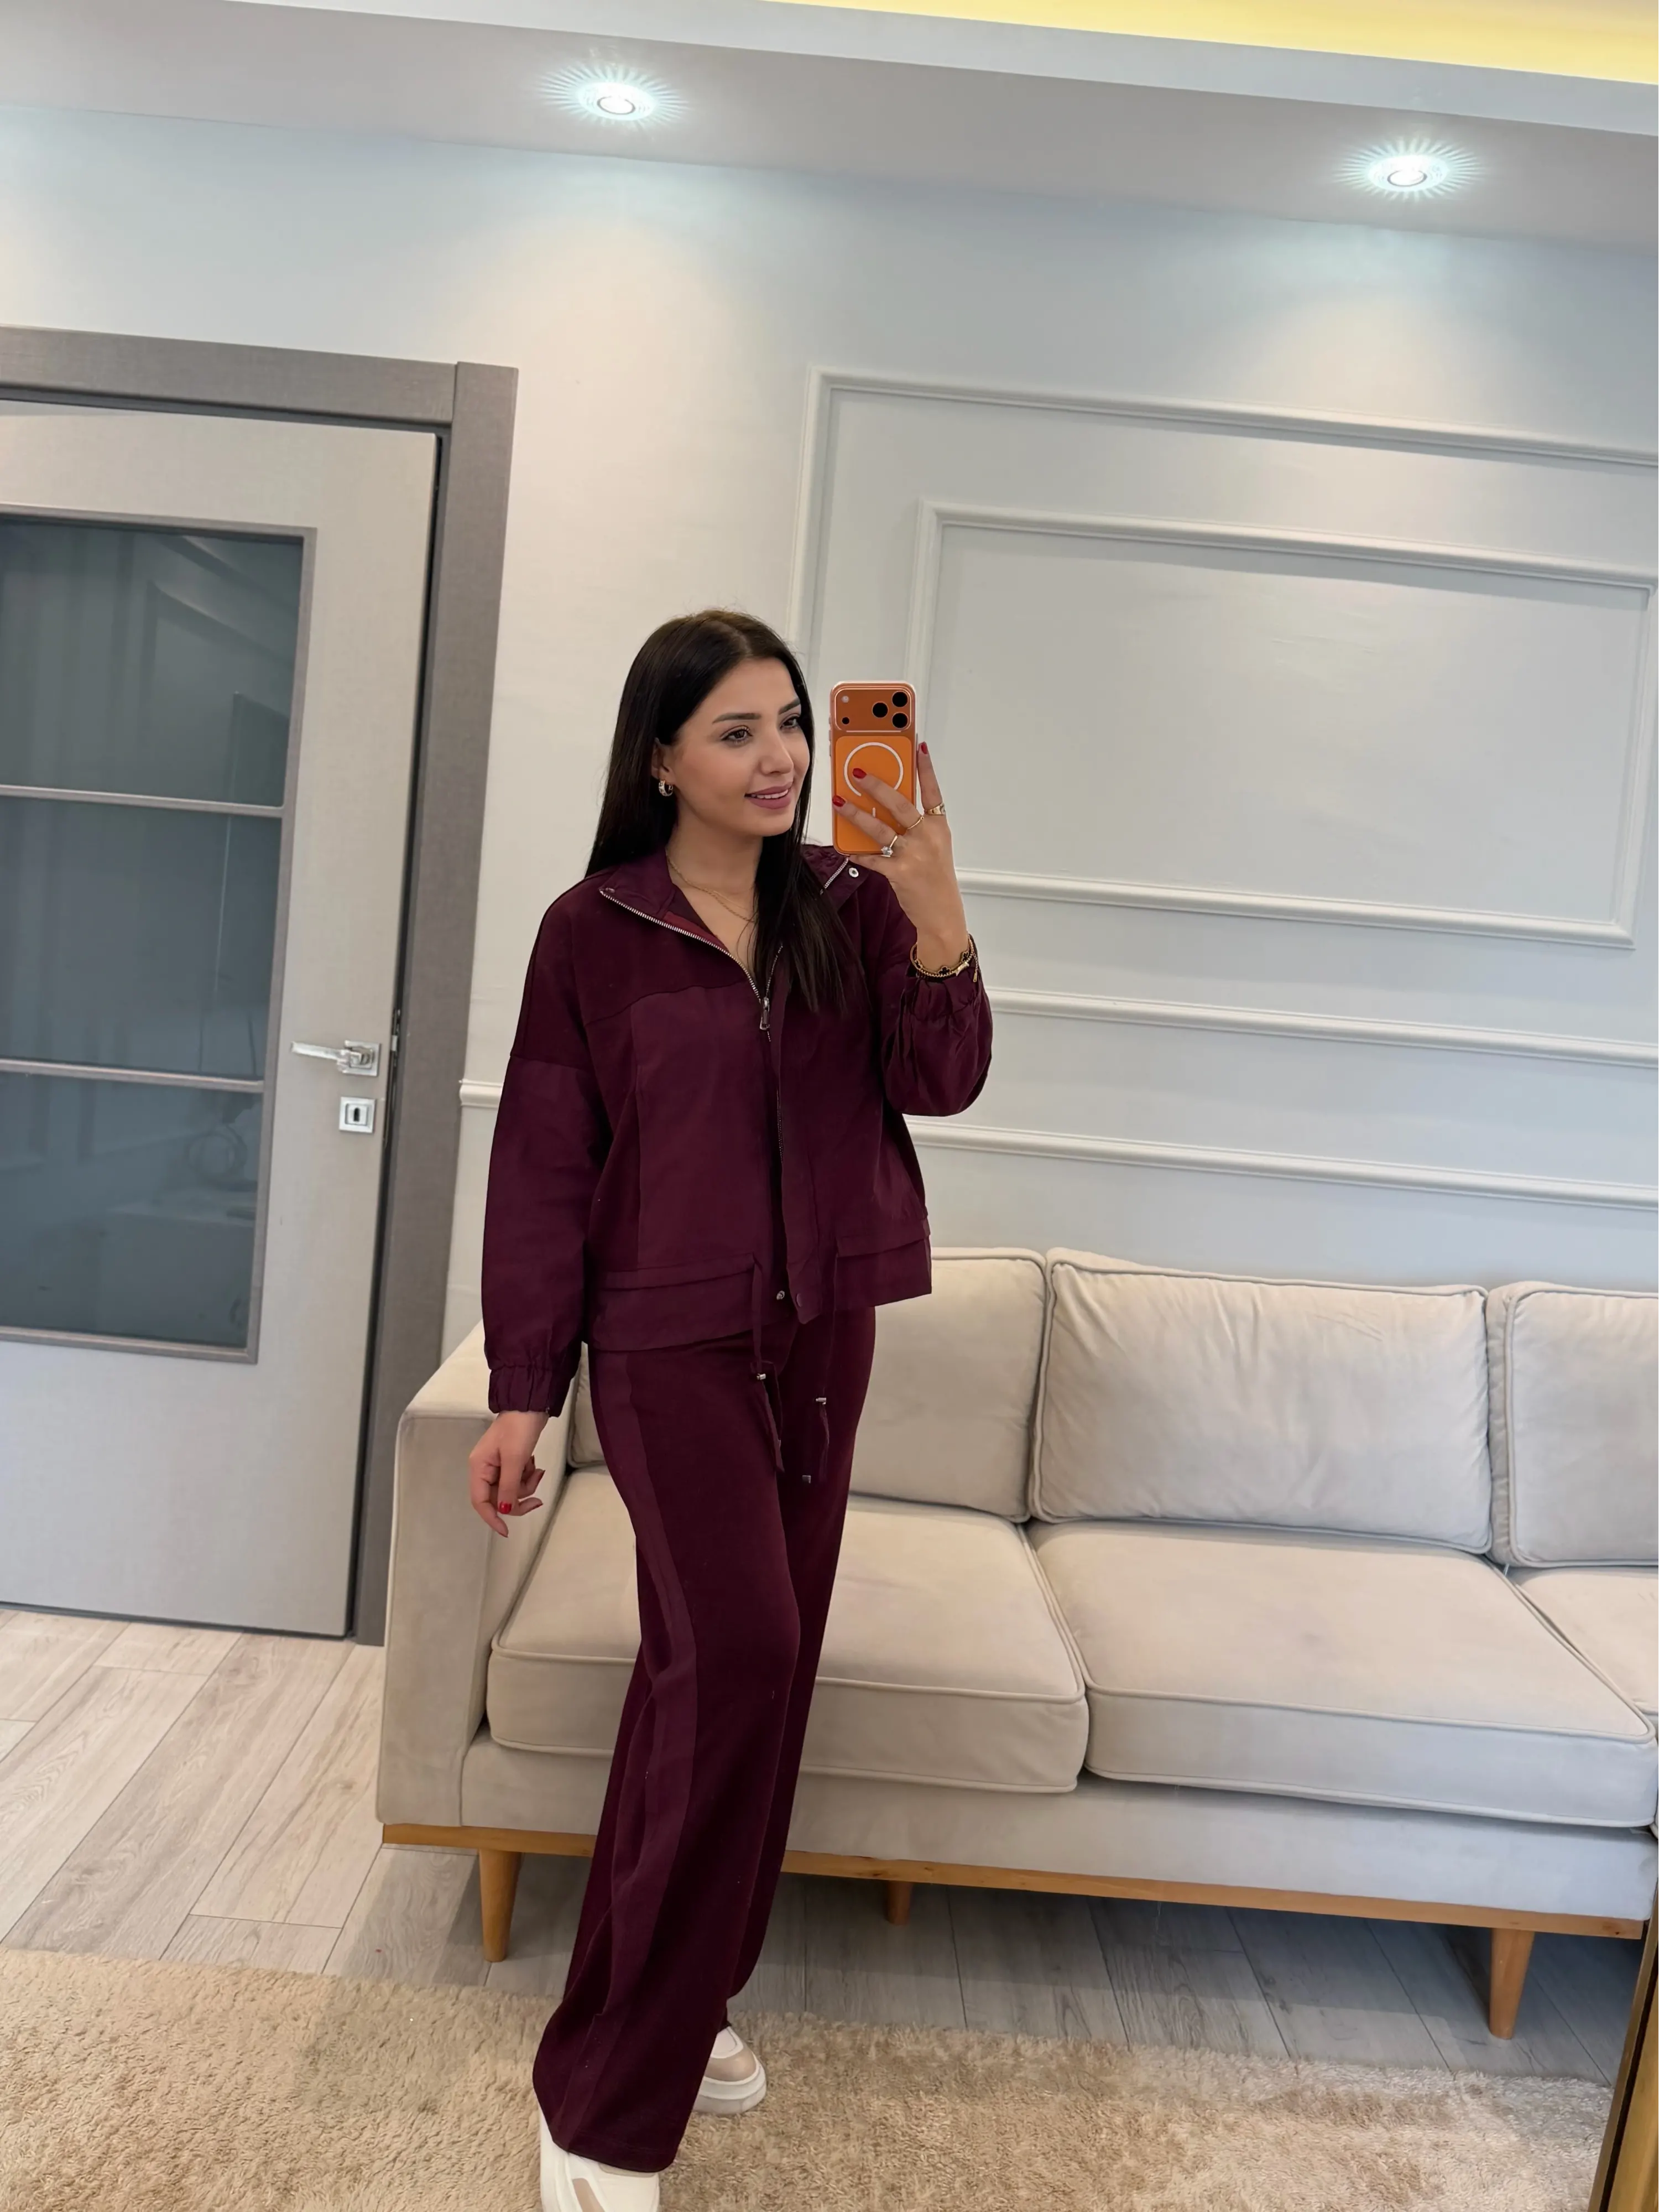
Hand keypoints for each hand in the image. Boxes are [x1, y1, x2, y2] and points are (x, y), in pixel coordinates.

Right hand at [469, 1410, 550, 1535]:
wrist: (530, 1405)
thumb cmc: (519, 1429)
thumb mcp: (514, 1459)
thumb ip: (508, 1487)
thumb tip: (503, 1511)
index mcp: (478, 1467)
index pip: (480, 1501)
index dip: (492, 1518)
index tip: (506, 1531)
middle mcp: (484, 1468)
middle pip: (498, 1498)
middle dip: (518, 1498)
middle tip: (537, 1499)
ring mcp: (497, 1465)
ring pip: (510, 1490)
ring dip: (526, 1485)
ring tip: (537, 1470)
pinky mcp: (509, 1461)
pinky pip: (517, 1479)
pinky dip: (527, 1476)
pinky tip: (534, 1464)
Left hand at [831, 742, 970, 967]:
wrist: (942, 914)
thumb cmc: (936, 878)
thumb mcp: (934, 847)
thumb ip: (915, 826)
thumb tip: (886, 807)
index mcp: (938, 827)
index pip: (932, 791)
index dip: (925, 768)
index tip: (918, 746)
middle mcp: (928, 837)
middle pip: (899, 804)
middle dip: (876, 786)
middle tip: (857, 771)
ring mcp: (913, 855)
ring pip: (880, 828)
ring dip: (856, 814)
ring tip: (839, 802)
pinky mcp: (899, 873)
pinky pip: (872, 858)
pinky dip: (857, 853)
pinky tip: (845, 848)